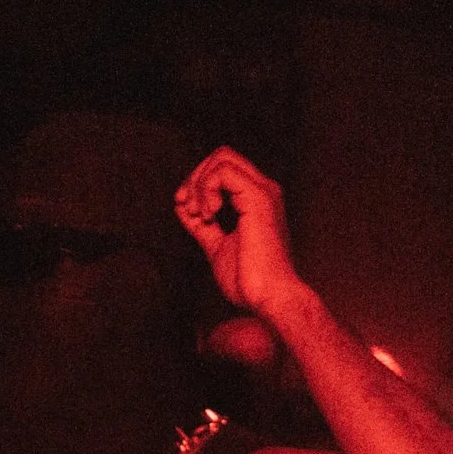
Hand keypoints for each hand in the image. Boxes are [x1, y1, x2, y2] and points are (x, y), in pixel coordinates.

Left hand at [175, 147, 307, 317]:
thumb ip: (203, 226)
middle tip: (188, 208)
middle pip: (222, 155)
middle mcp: (263, 190)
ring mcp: (263, 191)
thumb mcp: (217, 247)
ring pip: (221, 157)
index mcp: (256, 200)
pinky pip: (223, 171)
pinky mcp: (258, 198)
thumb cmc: (250, 281)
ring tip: (200, 215)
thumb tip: (183, 208)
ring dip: (200, 184)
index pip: (224, 168)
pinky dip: (206, 189)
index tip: (185, 208)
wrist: (269, 298)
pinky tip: (209, 215)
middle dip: (195, 177)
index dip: (198, 181)